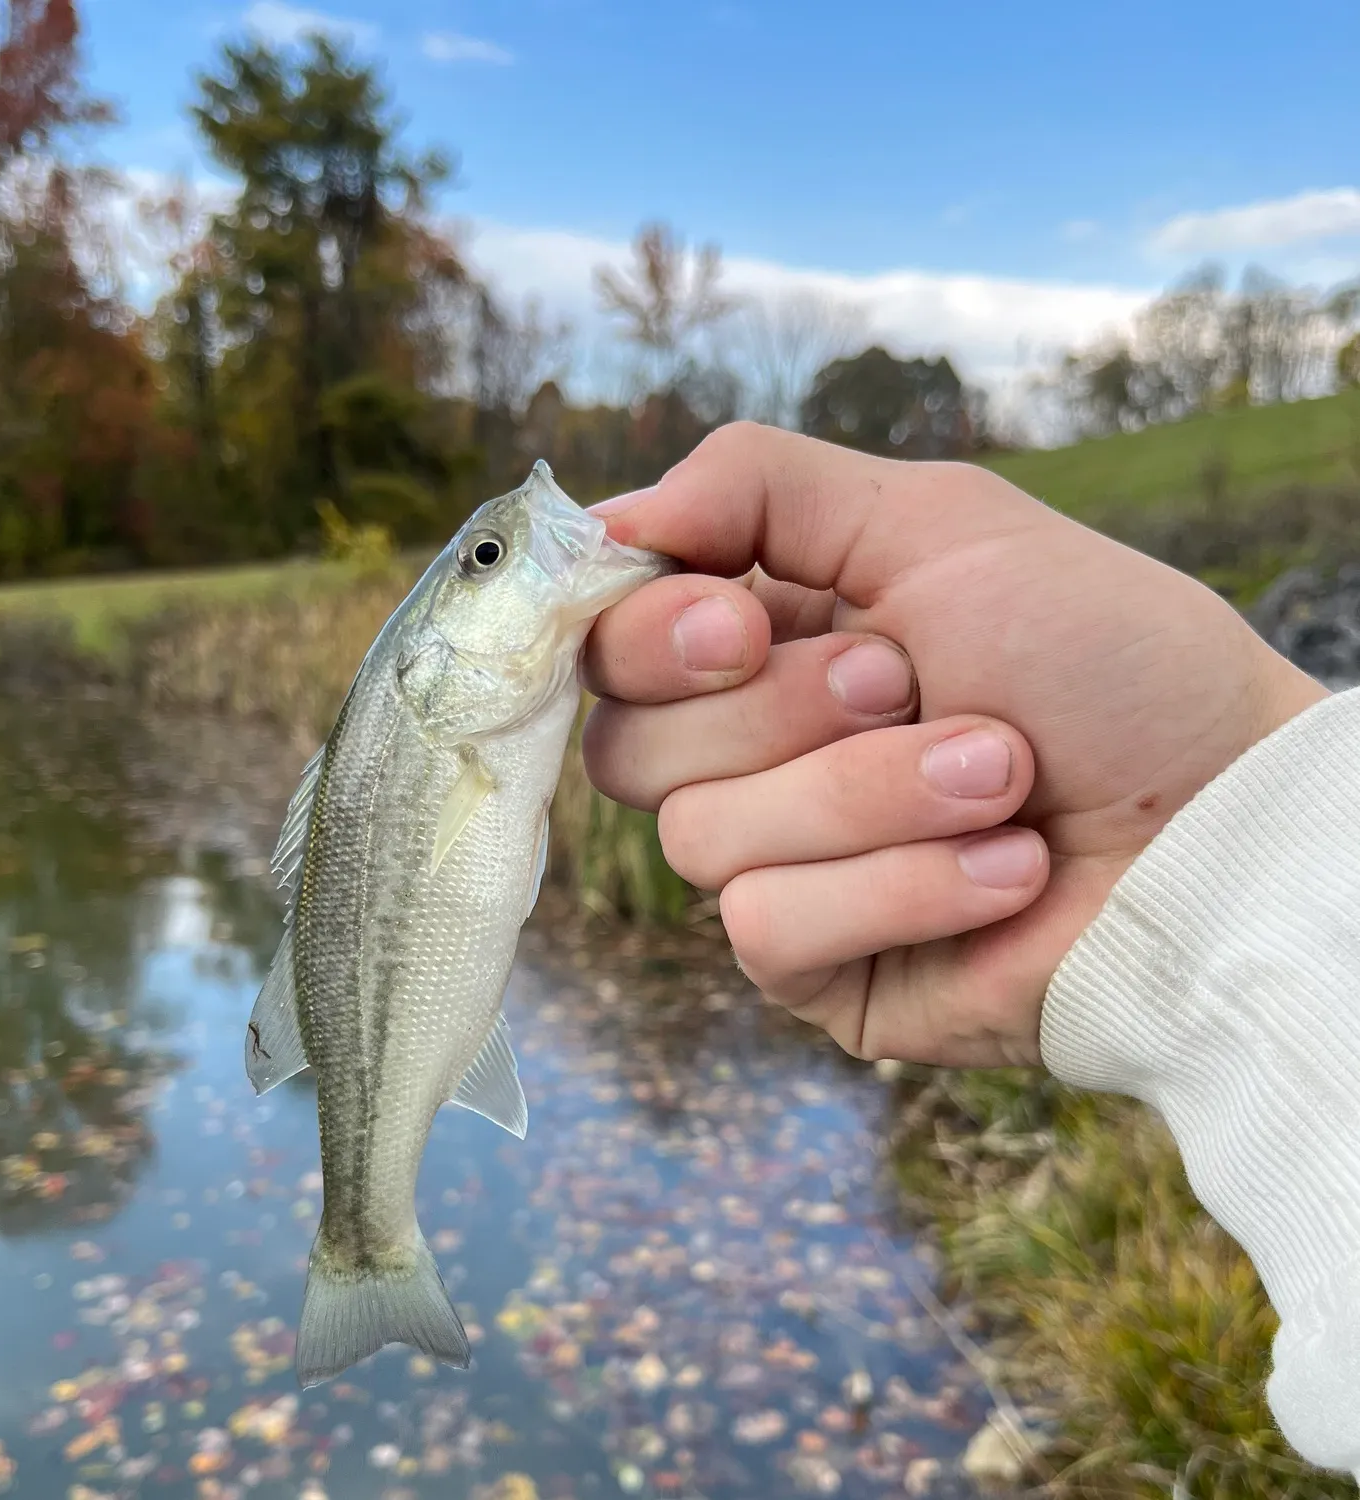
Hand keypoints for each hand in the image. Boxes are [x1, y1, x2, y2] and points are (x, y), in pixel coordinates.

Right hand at [580, 424, 1327, 1066]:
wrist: (1220, 818)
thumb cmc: (1101, 657)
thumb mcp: (935, 520)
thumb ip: (760, 485)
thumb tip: (606, 522)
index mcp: (764, 645)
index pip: (608, 645)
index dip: (647, 638)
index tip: (742, 624)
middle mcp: (751, 755)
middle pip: (630, 748)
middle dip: (784, 711)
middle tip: (910, 682)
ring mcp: (778, 864)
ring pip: (701, 840)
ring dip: (870, 796)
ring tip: (1004, 777)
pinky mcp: (814, 966)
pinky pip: (768, 927)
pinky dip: (901, 887)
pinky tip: (1006, 874)